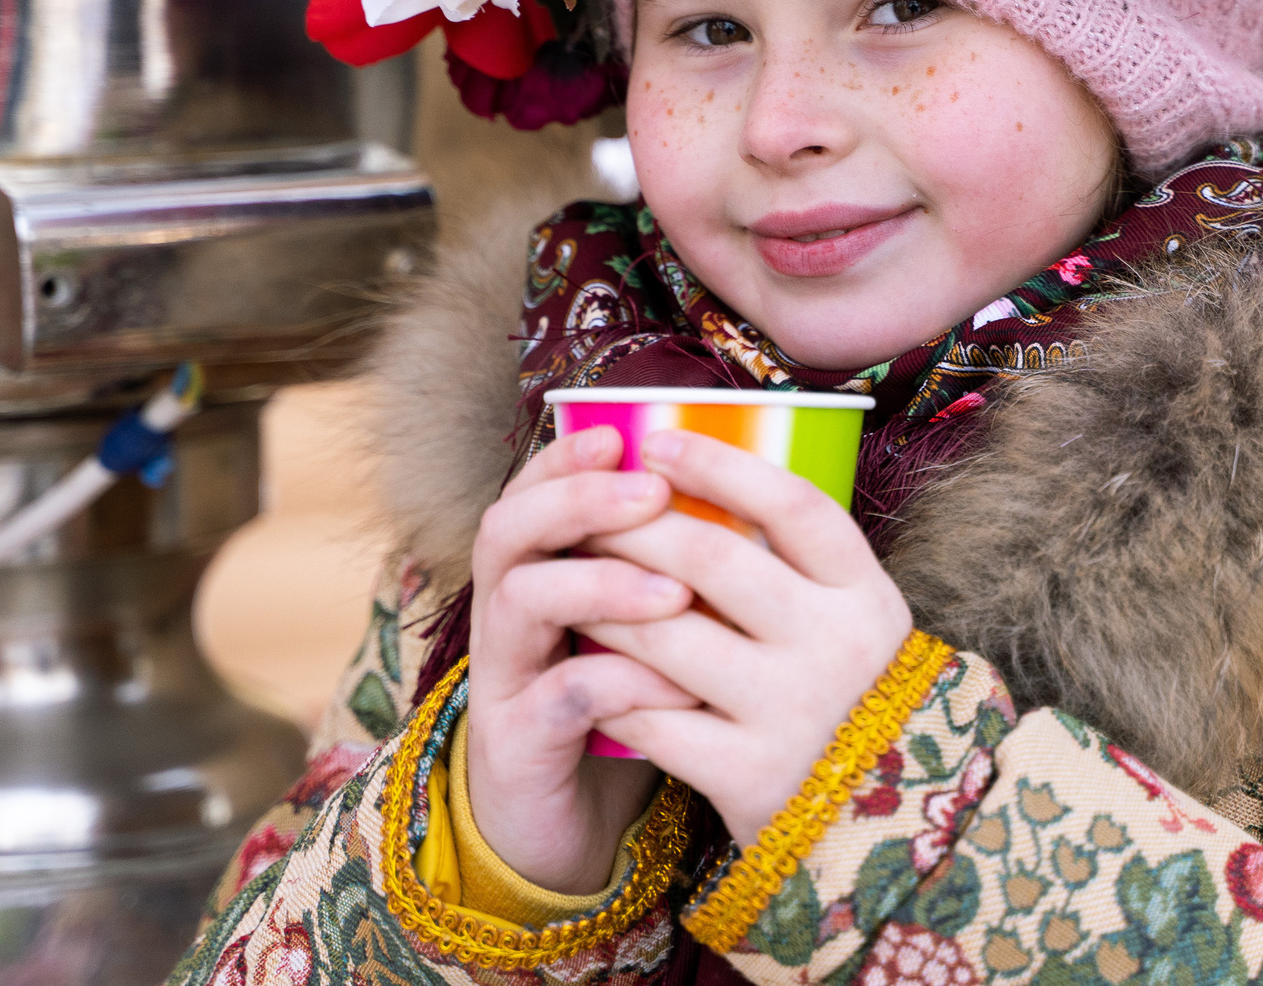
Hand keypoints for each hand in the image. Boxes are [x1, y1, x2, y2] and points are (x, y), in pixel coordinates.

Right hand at [465, 424, 702, 892]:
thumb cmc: (617, 707)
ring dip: (599, 583)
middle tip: (651, 493)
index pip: (531, 490)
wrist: (559, 827)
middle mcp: (506, 615)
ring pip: (521, 602)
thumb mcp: (638, 629)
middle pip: (507, 530)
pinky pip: (560, 699)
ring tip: (674, 591)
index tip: (621, 436)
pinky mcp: (518, 746)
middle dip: (578, 501)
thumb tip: (758, 498)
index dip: (566, 458)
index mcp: (535, 572)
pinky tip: (679, 686)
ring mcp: (504, 679)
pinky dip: (622, 684)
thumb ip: (672, 569)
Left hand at [577, 430, 915, 845]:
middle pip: (712, 558)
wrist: (880, 825)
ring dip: (603, 599)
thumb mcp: (850, 617)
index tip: (657, 441)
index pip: (794, 506)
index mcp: (867, 594)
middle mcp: (836, 645)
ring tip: (568, 574)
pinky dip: (609, 685)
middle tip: (585, 504)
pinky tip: (582, 662)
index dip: (720, 466)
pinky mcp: (749, 775)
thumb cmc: (848, 693)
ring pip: (665, 635)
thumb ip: (793, 562)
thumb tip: (695, 475)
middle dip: (634, 523)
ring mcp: (793, 712)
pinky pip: (653, 716)